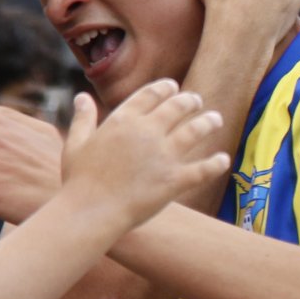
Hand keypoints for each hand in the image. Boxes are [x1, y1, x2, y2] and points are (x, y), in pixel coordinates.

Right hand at [59, 80, 227, 225]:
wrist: (90, 212)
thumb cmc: (78, 181)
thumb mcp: (76, 144)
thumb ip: (83, 119)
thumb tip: (82, 97)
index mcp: (123, 119)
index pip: (151, 93)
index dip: (166, 88)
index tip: (173, 87)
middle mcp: (147, 131)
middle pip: (178, 106)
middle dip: (190, 100)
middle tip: (196, 101)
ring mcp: (163, 155)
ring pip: (195, 130)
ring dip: (208, 122)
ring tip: (215, 119)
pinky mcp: (174, 180)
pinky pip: (203, 169)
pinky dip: (216, 163)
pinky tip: (223, 160)